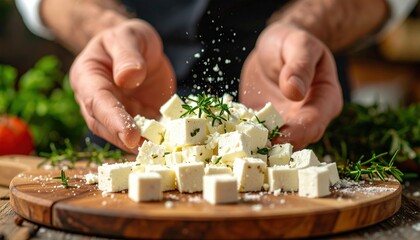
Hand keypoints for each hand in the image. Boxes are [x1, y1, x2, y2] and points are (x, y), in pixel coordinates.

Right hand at [70, 19, 175, 152]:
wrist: (136, 47)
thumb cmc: (127, 38)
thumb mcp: (127, 37)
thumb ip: (127, 56)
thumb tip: (129, 78)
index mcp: (88, 79)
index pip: (98, 103)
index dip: (113, 120)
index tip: (130, 135)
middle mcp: (98, 101)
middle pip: (106, 126)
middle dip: (126, 140)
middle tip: (149, 150)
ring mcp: (118, 113)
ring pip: (123, 135)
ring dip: (142, 145)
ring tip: (162, 151)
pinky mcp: (138, 118)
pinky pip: (145, 133)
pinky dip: (156, 140)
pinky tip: (171, 144)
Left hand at [240, 23, 342, 149]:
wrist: (275, 47)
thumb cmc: (292, 42)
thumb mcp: (298, 45)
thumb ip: (300, 66)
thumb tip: (295, 91)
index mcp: (325, 100)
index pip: (314, 122)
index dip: (298, 133)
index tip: (278, 137)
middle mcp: (308, 117)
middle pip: (296, 140)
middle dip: (276, 146)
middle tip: (254, 149)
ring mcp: (285, 123)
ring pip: (275, 143)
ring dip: (258, 146)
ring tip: (238, 148)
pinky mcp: (264, 124)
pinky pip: (255, 134)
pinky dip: (243, 138)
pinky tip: (228, 137)